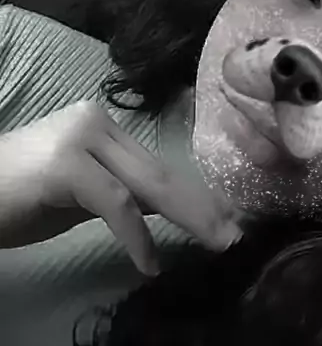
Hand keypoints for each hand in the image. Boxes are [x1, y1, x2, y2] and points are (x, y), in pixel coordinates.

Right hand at [0, 101, 241, 274]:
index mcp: (104, 126)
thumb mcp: (82, 192)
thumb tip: (167, 206)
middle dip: (201, 206)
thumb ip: (122, 191)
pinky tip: (149, 264)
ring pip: (148, 184)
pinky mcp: (67, 165)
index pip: (157, 164)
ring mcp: (82, 139)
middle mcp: (98, 122)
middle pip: (160, 172)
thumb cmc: (18, 196)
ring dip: (187, 217)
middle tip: (233, 233)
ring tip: (217, 242)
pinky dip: (136, 237)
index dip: (193, 194)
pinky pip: (116, 204)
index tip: (223, 218)